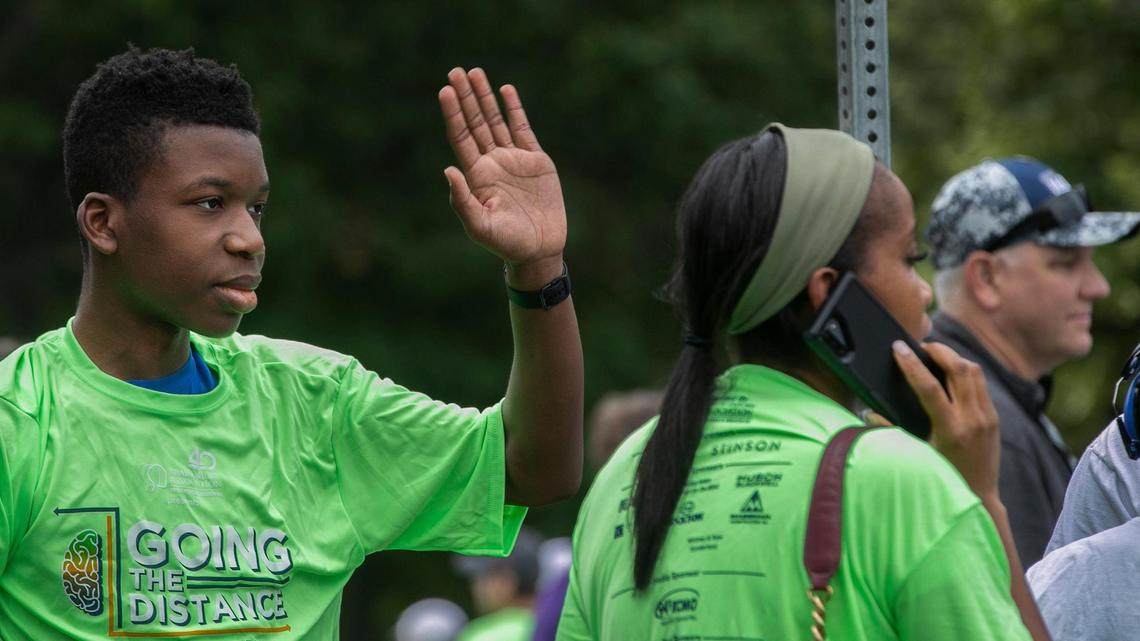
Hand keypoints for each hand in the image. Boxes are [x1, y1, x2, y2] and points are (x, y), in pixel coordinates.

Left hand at [439, 68, 565, 273]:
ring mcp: (513, 159)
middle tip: (455, 71)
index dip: (453, 114)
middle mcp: (492, 163)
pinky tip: (506, 90)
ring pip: (496, 120)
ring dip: (485, 97)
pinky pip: (522, 128)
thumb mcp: (480, 226)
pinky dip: (514, 108)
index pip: (460, 137)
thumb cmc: (507, 243)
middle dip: (465, 97)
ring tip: (475, 72)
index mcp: (476, 175)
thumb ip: (462, 201)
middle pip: (475, 122)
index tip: (445, 91)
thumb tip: (447, 171)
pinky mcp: (535, 160)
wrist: (539, 250)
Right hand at [891, 340, 999, 500]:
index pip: (930, 387)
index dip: (912, 364)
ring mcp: (987, 416)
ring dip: (954, 358)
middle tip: (920, 347)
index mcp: (950, 430)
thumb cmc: (943, 478)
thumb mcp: (917, 455)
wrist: (980, 495)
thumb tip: (869, 413)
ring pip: (974, 370)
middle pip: (959, 368)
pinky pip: (981, 383)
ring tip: (935, 355)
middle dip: (938, 351)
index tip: (899, 348)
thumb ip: (892, 432)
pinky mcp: (994, 417)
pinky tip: (951, 373)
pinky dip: (965, 371)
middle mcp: (973, 419)